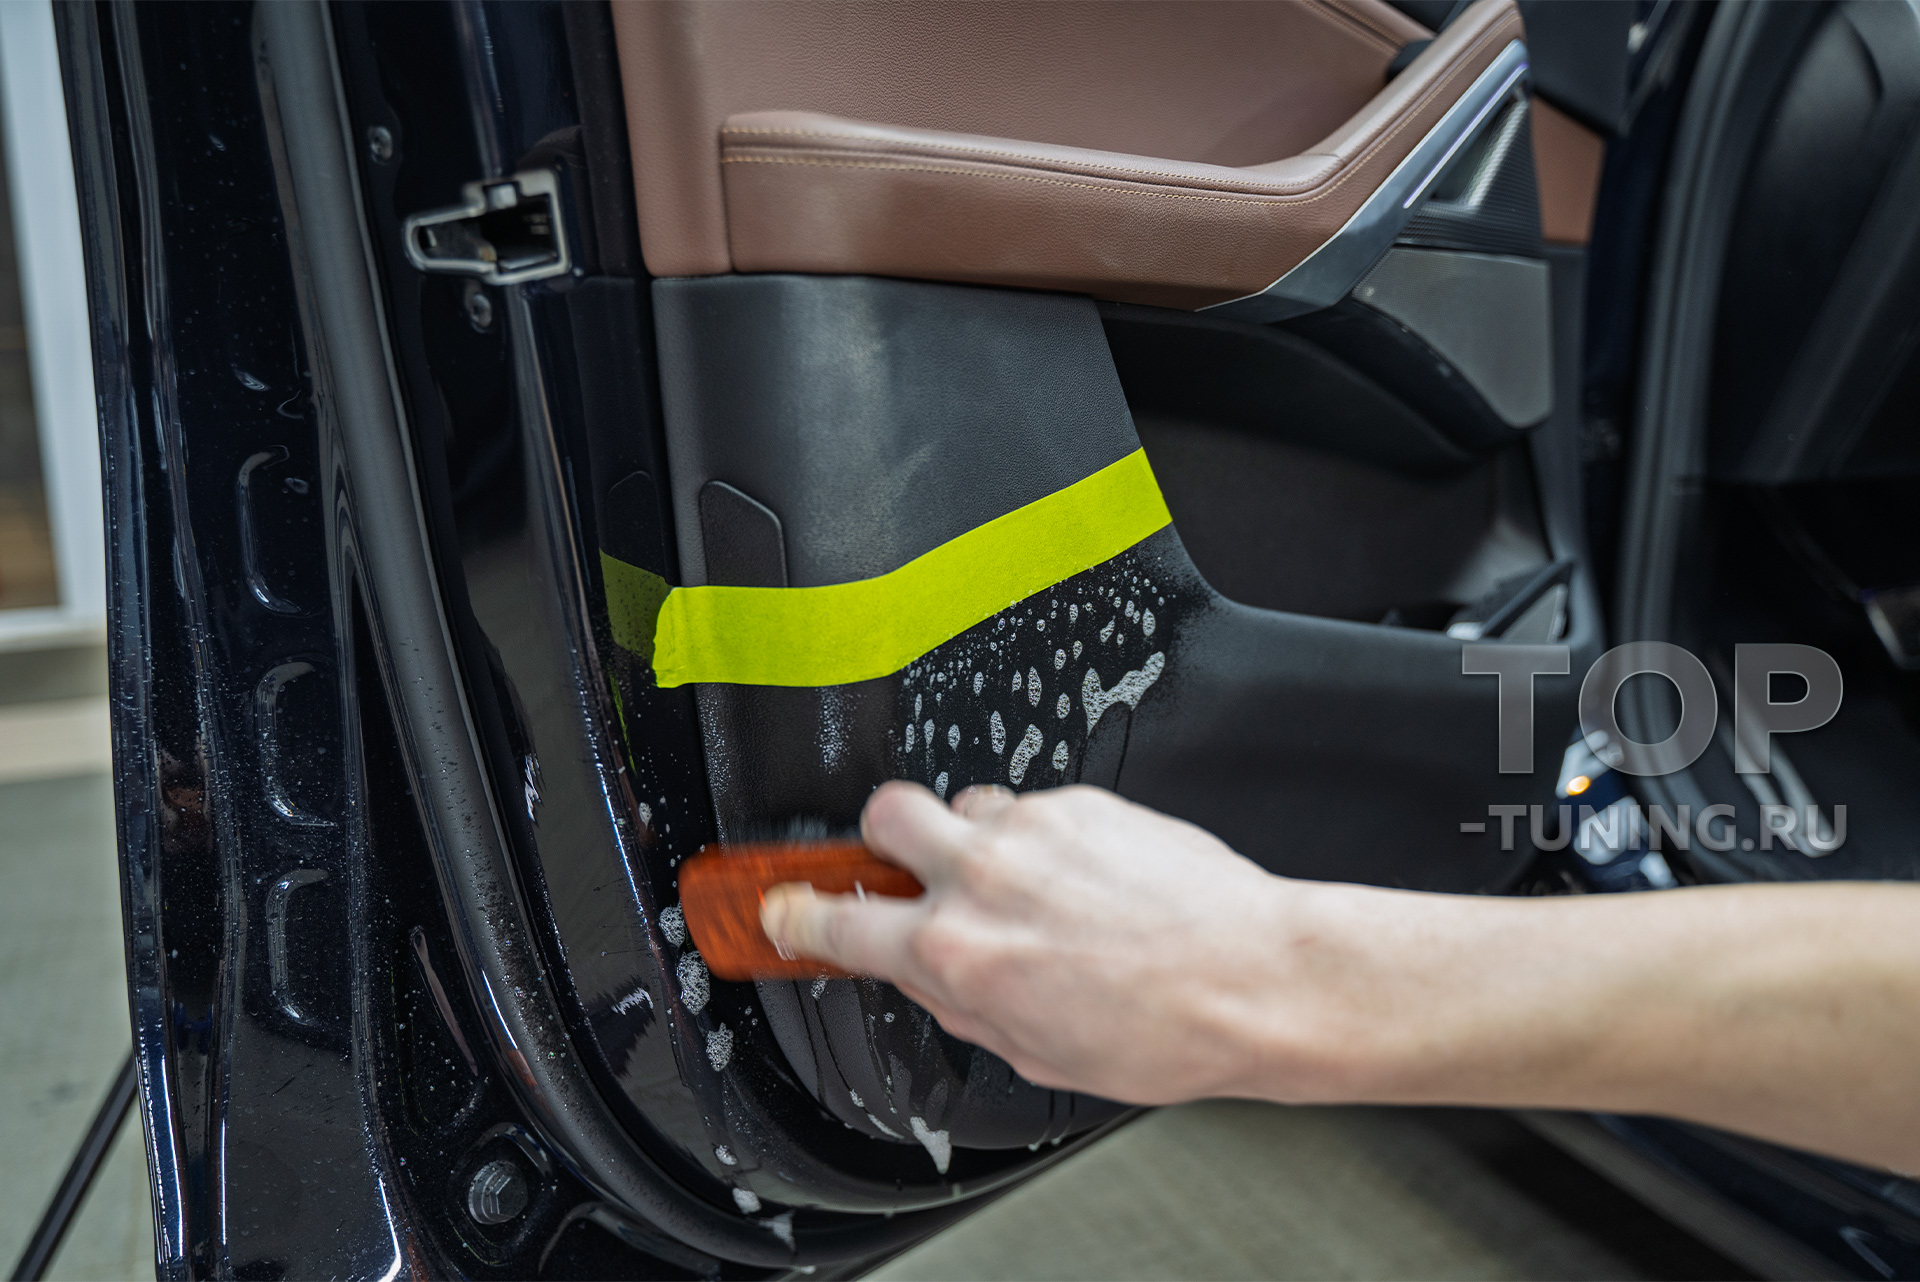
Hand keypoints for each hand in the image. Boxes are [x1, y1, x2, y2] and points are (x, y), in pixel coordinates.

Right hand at [759, 781, 1345, 1103]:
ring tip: (1022, 882)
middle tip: (906, 866)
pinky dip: (1044, 837)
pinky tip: (1084, 878)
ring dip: (975, 839)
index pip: (836, 921)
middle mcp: (985, 876)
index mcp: (958, 952)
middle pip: (885, 815)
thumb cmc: (1163, 1028)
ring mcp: (1035, 829)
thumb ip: (959, 1004)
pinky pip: (1035, 806)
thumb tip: (919, 975)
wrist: (1254, 977)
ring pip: (967, 805)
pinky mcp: (1084, 800)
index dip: (795, 915)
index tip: (783, 909)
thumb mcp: (1034, 1051)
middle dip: (883, 839)